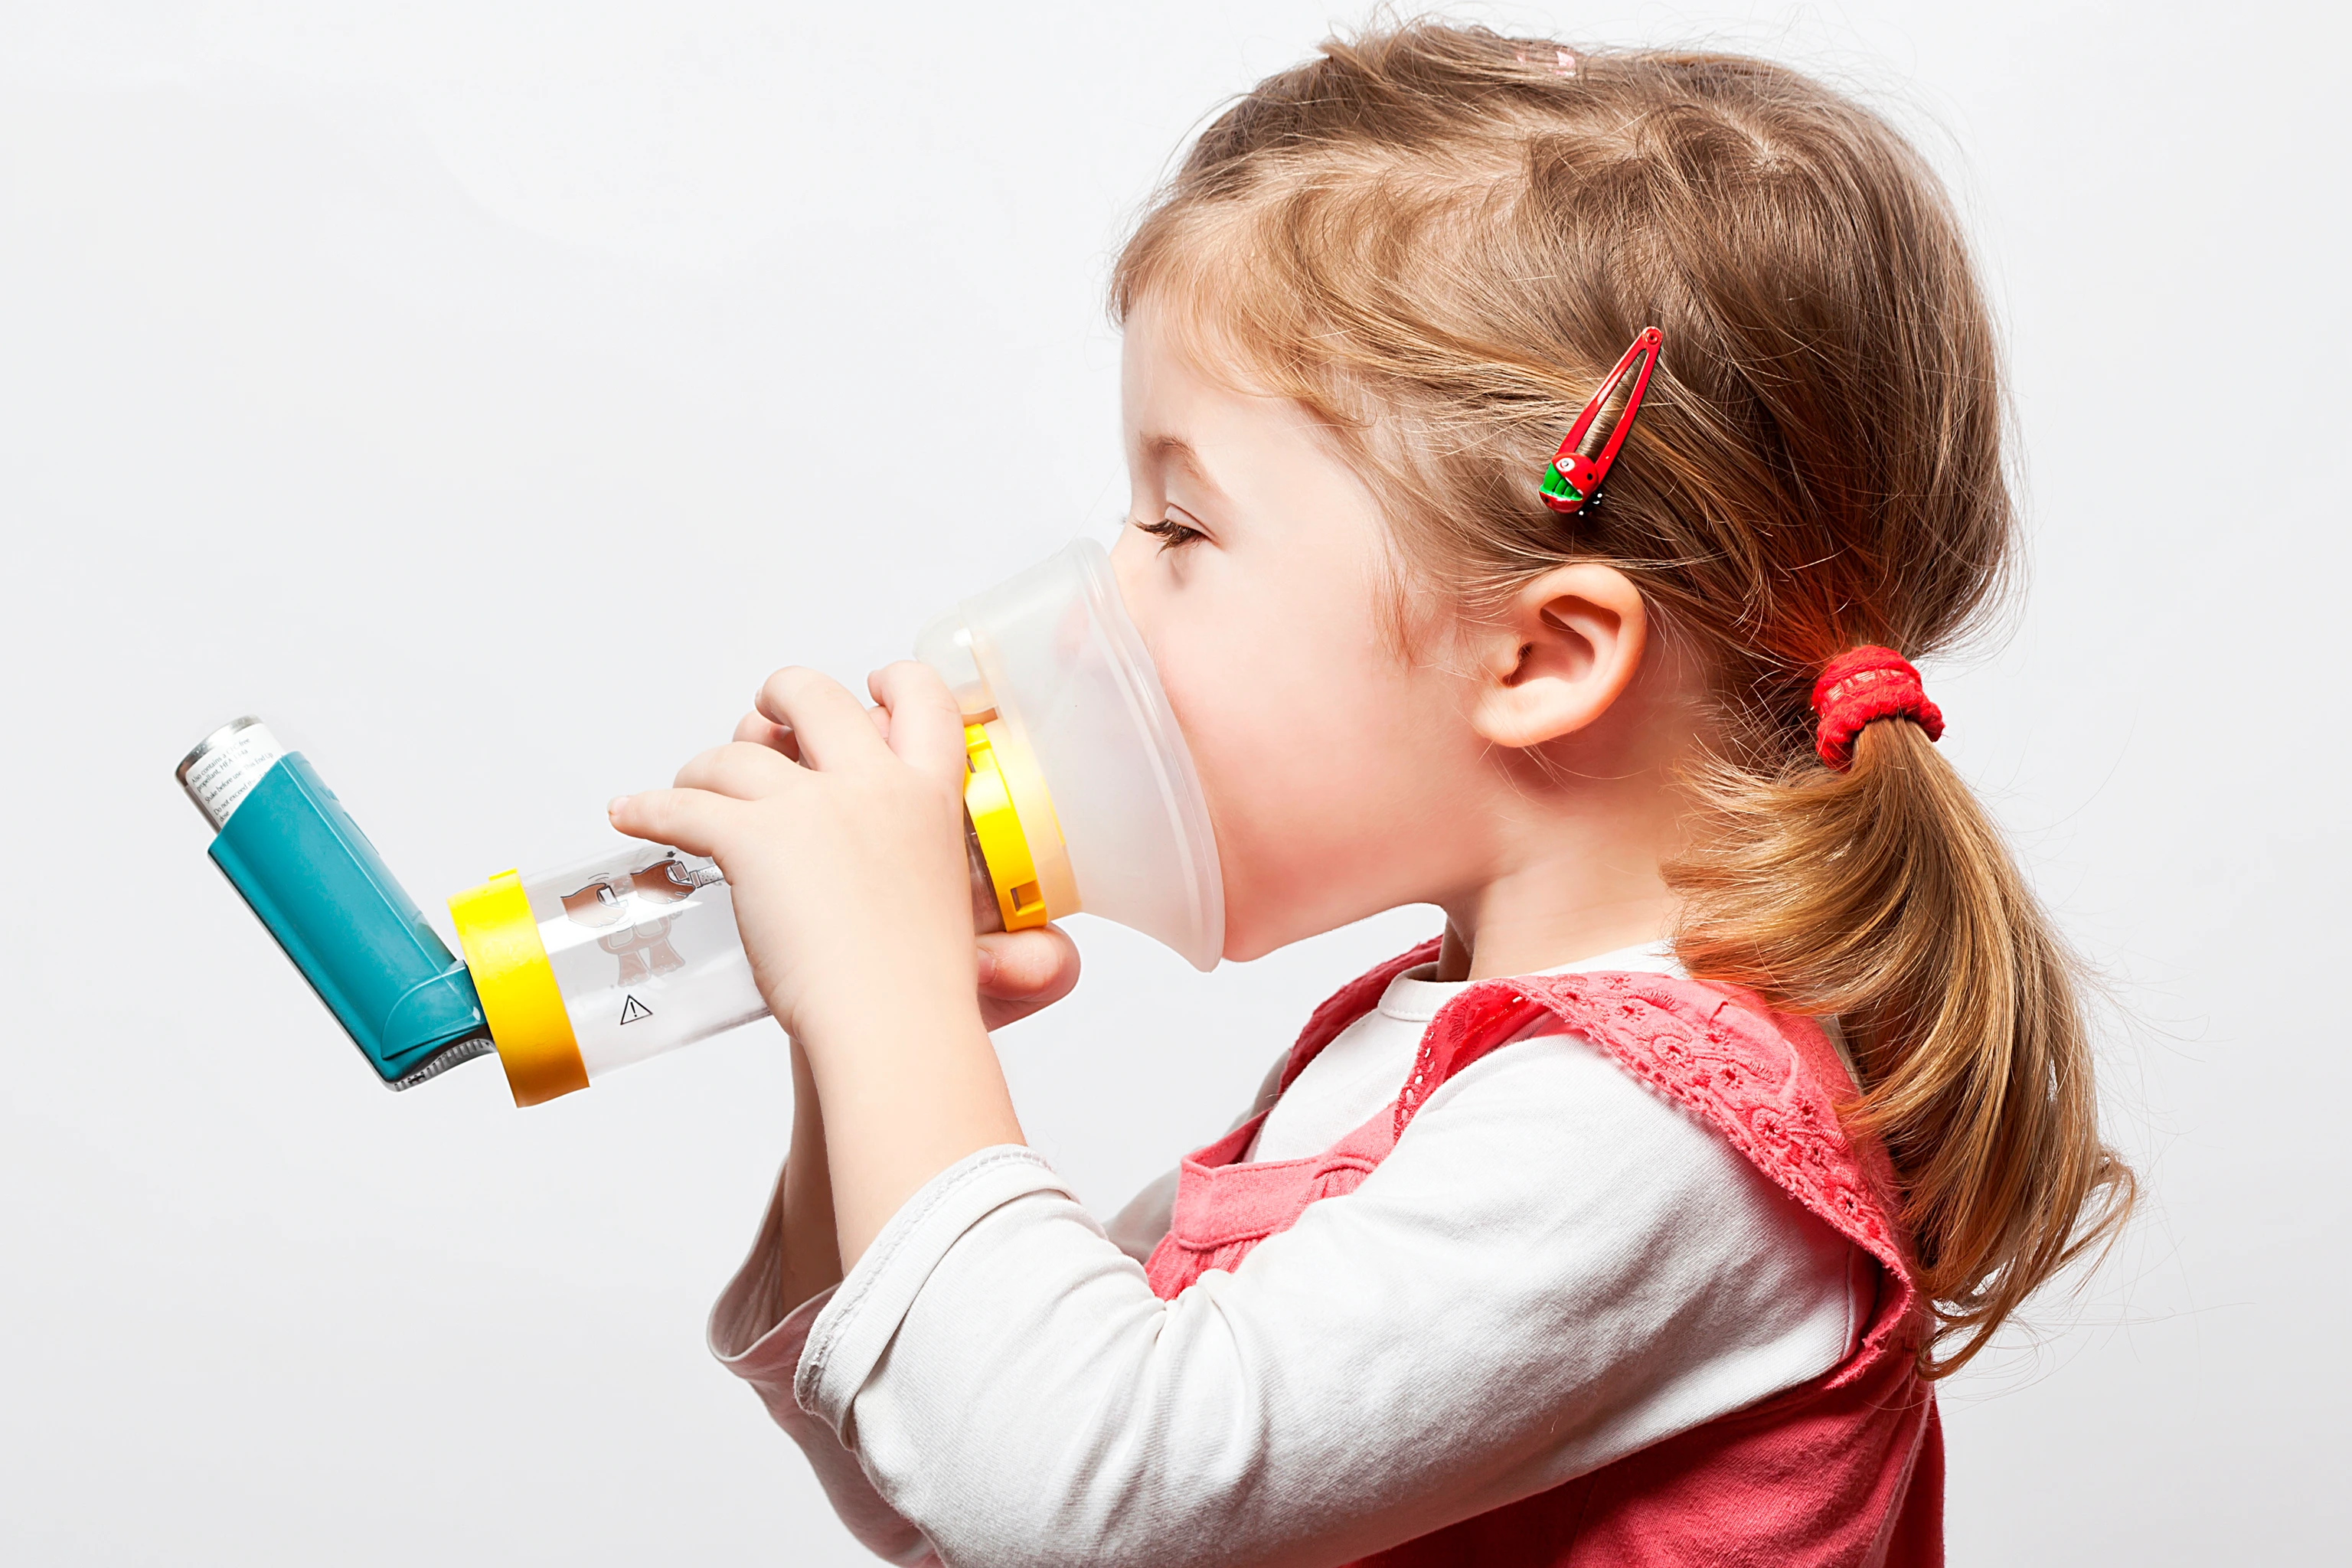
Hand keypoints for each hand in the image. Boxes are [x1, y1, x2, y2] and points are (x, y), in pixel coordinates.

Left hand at [609, 662, 1031, 1264]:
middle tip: (764, 719)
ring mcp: (810, 806)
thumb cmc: (933, 1003)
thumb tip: (1045, 966)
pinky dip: (649, 808)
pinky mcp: (751, 840)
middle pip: (813, 696)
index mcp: (934, 797)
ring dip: (703, 766)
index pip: (922, 701)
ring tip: (689, 787)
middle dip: (779, 696)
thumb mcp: (987, 949)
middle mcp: (873, 784)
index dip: (893, 683)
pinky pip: (683, 808)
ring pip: (735, 754)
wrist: (893, 1030)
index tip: (874, 688)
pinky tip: (632, 815)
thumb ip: (1012, 948)